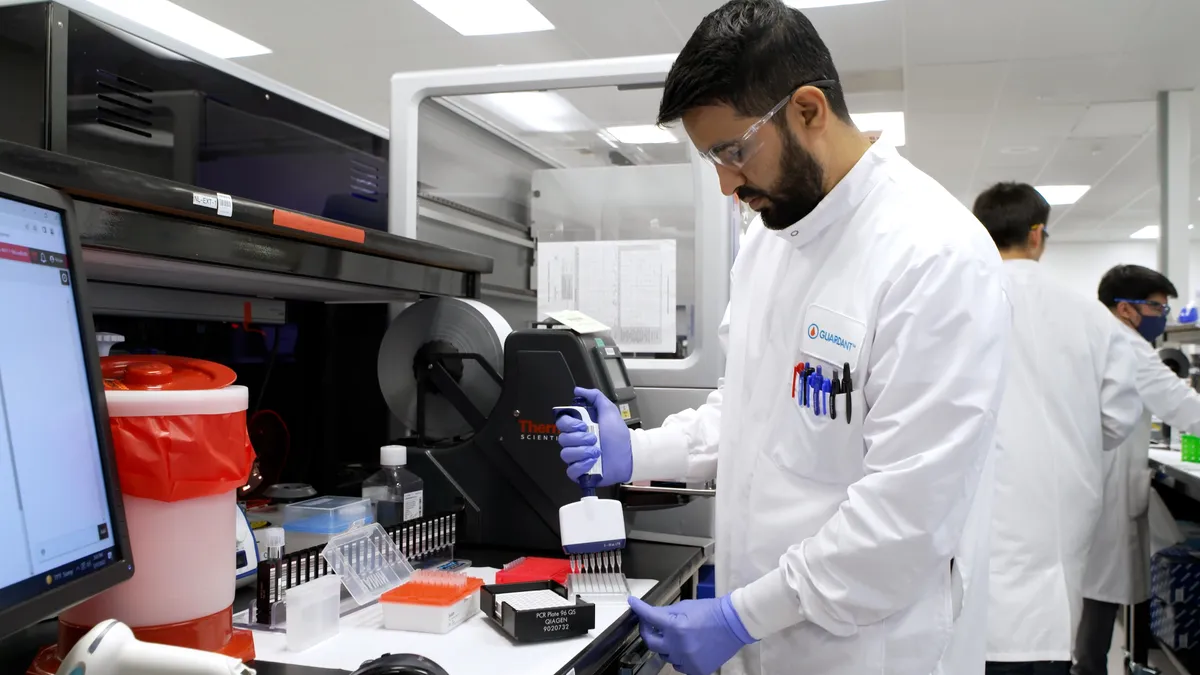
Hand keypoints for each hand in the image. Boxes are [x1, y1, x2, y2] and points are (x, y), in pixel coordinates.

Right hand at [555, 387, 632, 485]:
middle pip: (562, 439)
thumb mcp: (609, 411)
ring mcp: (577, 458)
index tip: (583, 425)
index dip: (570, 424)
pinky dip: (581, 466)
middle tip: (594, 438)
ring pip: (566, 454)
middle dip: (580, 438)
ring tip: (597, 451)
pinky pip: (571, 470)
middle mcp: (576, 442)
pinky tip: (592, 462)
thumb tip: (579, 390)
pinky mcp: (580, 472)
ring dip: (583, 452)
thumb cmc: (619, 435)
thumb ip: (595, 397)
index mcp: (579, 428)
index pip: (561, 423)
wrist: (630, 455)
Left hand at [628, 595, 755, 674]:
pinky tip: (685, 647)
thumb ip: (666, 613)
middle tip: (649, 624)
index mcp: (676, 627)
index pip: (649, 618)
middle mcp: (678, 647)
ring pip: (665, 655)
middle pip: (651, 642)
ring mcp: (687, 661)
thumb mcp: (686, 607)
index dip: (638, 609)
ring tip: (674, 636)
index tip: (631, 603)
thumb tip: (650, 614)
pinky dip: (678, 656)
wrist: (735, 624)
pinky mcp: (696, 670)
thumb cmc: (710, 611)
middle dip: (647, 631)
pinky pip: (678, 665)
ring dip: (665, 645)